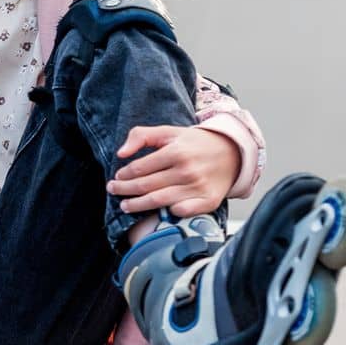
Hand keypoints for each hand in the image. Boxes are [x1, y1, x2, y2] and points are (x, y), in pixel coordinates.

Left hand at [106, 125, 239, 217]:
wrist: (231, 153)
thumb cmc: (195, 143)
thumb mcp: (168, 131)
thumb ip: (141, 136)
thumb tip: (121, 153)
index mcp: (176, 151)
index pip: (140, 168)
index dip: (124, 175)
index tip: (117, 178)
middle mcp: (187, 170)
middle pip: (146, 186)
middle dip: (125, 190)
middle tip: (113, 191)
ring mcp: (198, 187)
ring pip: (159, 201)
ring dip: (138, 205)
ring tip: (125, 206)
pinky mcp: (209, 201)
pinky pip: (183, 212)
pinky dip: (168, 213)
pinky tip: (157, 213)